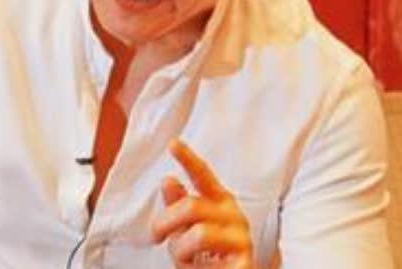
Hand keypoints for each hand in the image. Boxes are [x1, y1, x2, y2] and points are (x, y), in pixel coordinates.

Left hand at [151, 139, 253, 268]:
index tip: (173, 143)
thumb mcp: (186, 230)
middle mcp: (233, 215)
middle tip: (156, 236)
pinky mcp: (245, 261)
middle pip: (191, 206)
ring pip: (199, 234)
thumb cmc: (206, 258)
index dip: (188, 159)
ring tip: (185, 260)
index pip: (203, 175)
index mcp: (219, 201)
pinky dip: (193, 267)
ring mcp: (241, 238)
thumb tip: (168, 180)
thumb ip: (178, 207)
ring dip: (181, 250)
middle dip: (165, 223)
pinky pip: (209, 261)